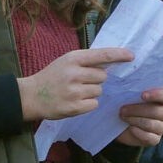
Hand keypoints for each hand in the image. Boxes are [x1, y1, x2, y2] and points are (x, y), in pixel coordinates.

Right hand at [18, 46, 133, 121]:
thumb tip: (110, 62)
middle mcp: (74, 73)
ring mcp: (74, 91)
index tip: (131, 56)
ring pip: (99, 91)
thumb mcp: (66, 62)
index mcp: (73, 58)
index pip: (101, 55)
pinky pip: (94, 104)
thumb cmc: (52, 77)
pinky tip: (75, 101)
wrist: (31, 96)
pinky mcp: (74, 107)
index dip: (118, 55)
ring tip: (75, 92)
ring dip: (92, 93)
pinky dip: (88, 104)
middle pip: (103, 76)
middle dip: (96, 80)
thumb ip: (85, 61)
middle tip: (81, 82)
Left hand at [113, 86, 162, 147]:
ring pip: (152, 124)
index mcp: (161, 98)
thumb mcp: (123, 93)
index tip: (142, 95)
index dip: (158, 94)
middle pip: (159, 111)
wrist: (116, 123)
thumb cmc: (123, 104)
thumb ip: (125, 85)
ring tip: (123, 117)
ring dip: (135, 120)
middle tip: (122, 109)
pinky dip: (138, 133)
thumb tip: (116, 78)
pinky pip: (150, 138)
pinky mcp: (154, 139)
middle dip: (138, 110)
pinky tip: (130, 128)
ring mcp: (161, 127)